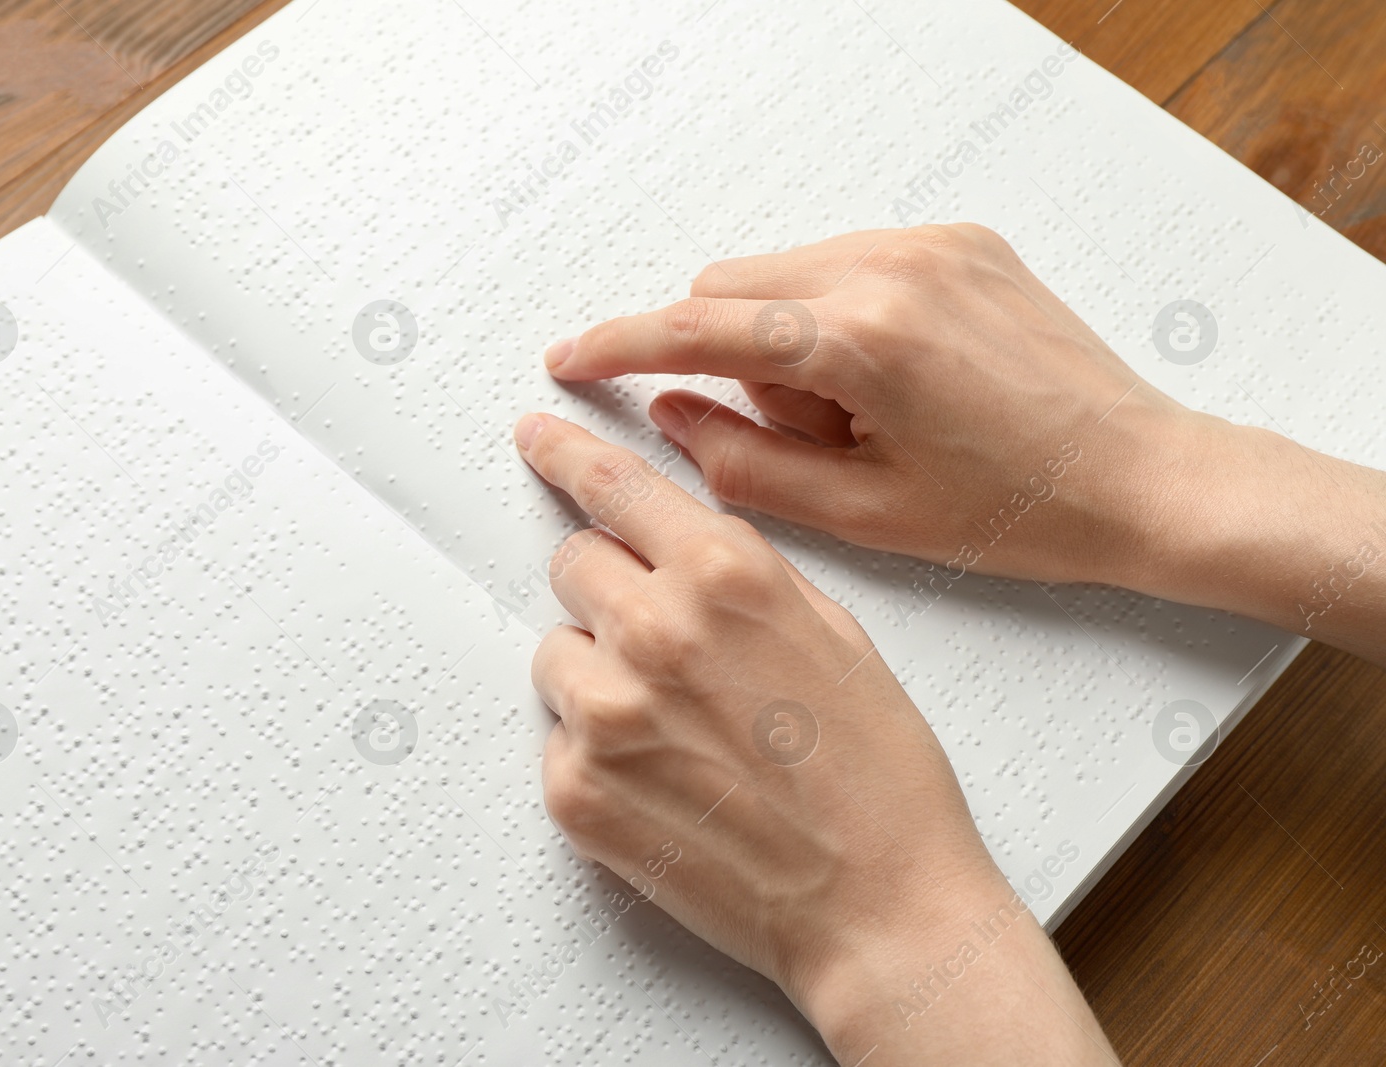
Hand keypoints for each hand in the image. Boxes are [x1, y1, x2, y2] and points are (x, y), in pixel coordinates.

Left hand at [514, 411, 1117, 1064]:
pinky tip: (670, 782)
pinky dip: (598, 753)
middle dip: (611, 591)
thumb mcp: (831, 629)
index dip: (566, 454)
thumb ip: (738, 572)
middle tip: (668, 645)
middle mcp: (654, 630)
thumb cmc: (875, 776)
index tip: (536, 437)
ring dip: (600, 674)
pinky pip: (558, 737)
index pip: (611, 484)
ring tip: (680, 730)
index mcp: (726, 575)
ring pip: (558, 653)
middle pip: (574, 565)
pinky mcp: (576, 790)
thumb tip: (670, 543)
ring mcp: (606, 713)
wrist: (880, 906)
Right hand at [544, 223, 1191, 590]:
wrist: (1144, 480)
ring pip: (787, 274)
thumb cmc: (1020, 513)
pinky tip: (893, 384)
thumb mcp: (863, 517)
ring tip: (861, 417)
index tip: (572, 359)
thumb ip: (742, 462)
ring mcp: (932, 245)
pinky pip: (847, 263)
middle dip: (728, 359)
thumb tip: (672, 415)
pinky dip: (834, 316)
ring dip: (783, 339)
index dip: (621, 347)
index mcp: (865, 339)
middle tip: (802, 437)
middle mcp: (894, 268)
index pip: (700, 328)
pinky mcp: (961, 243)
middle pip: (735, 289)